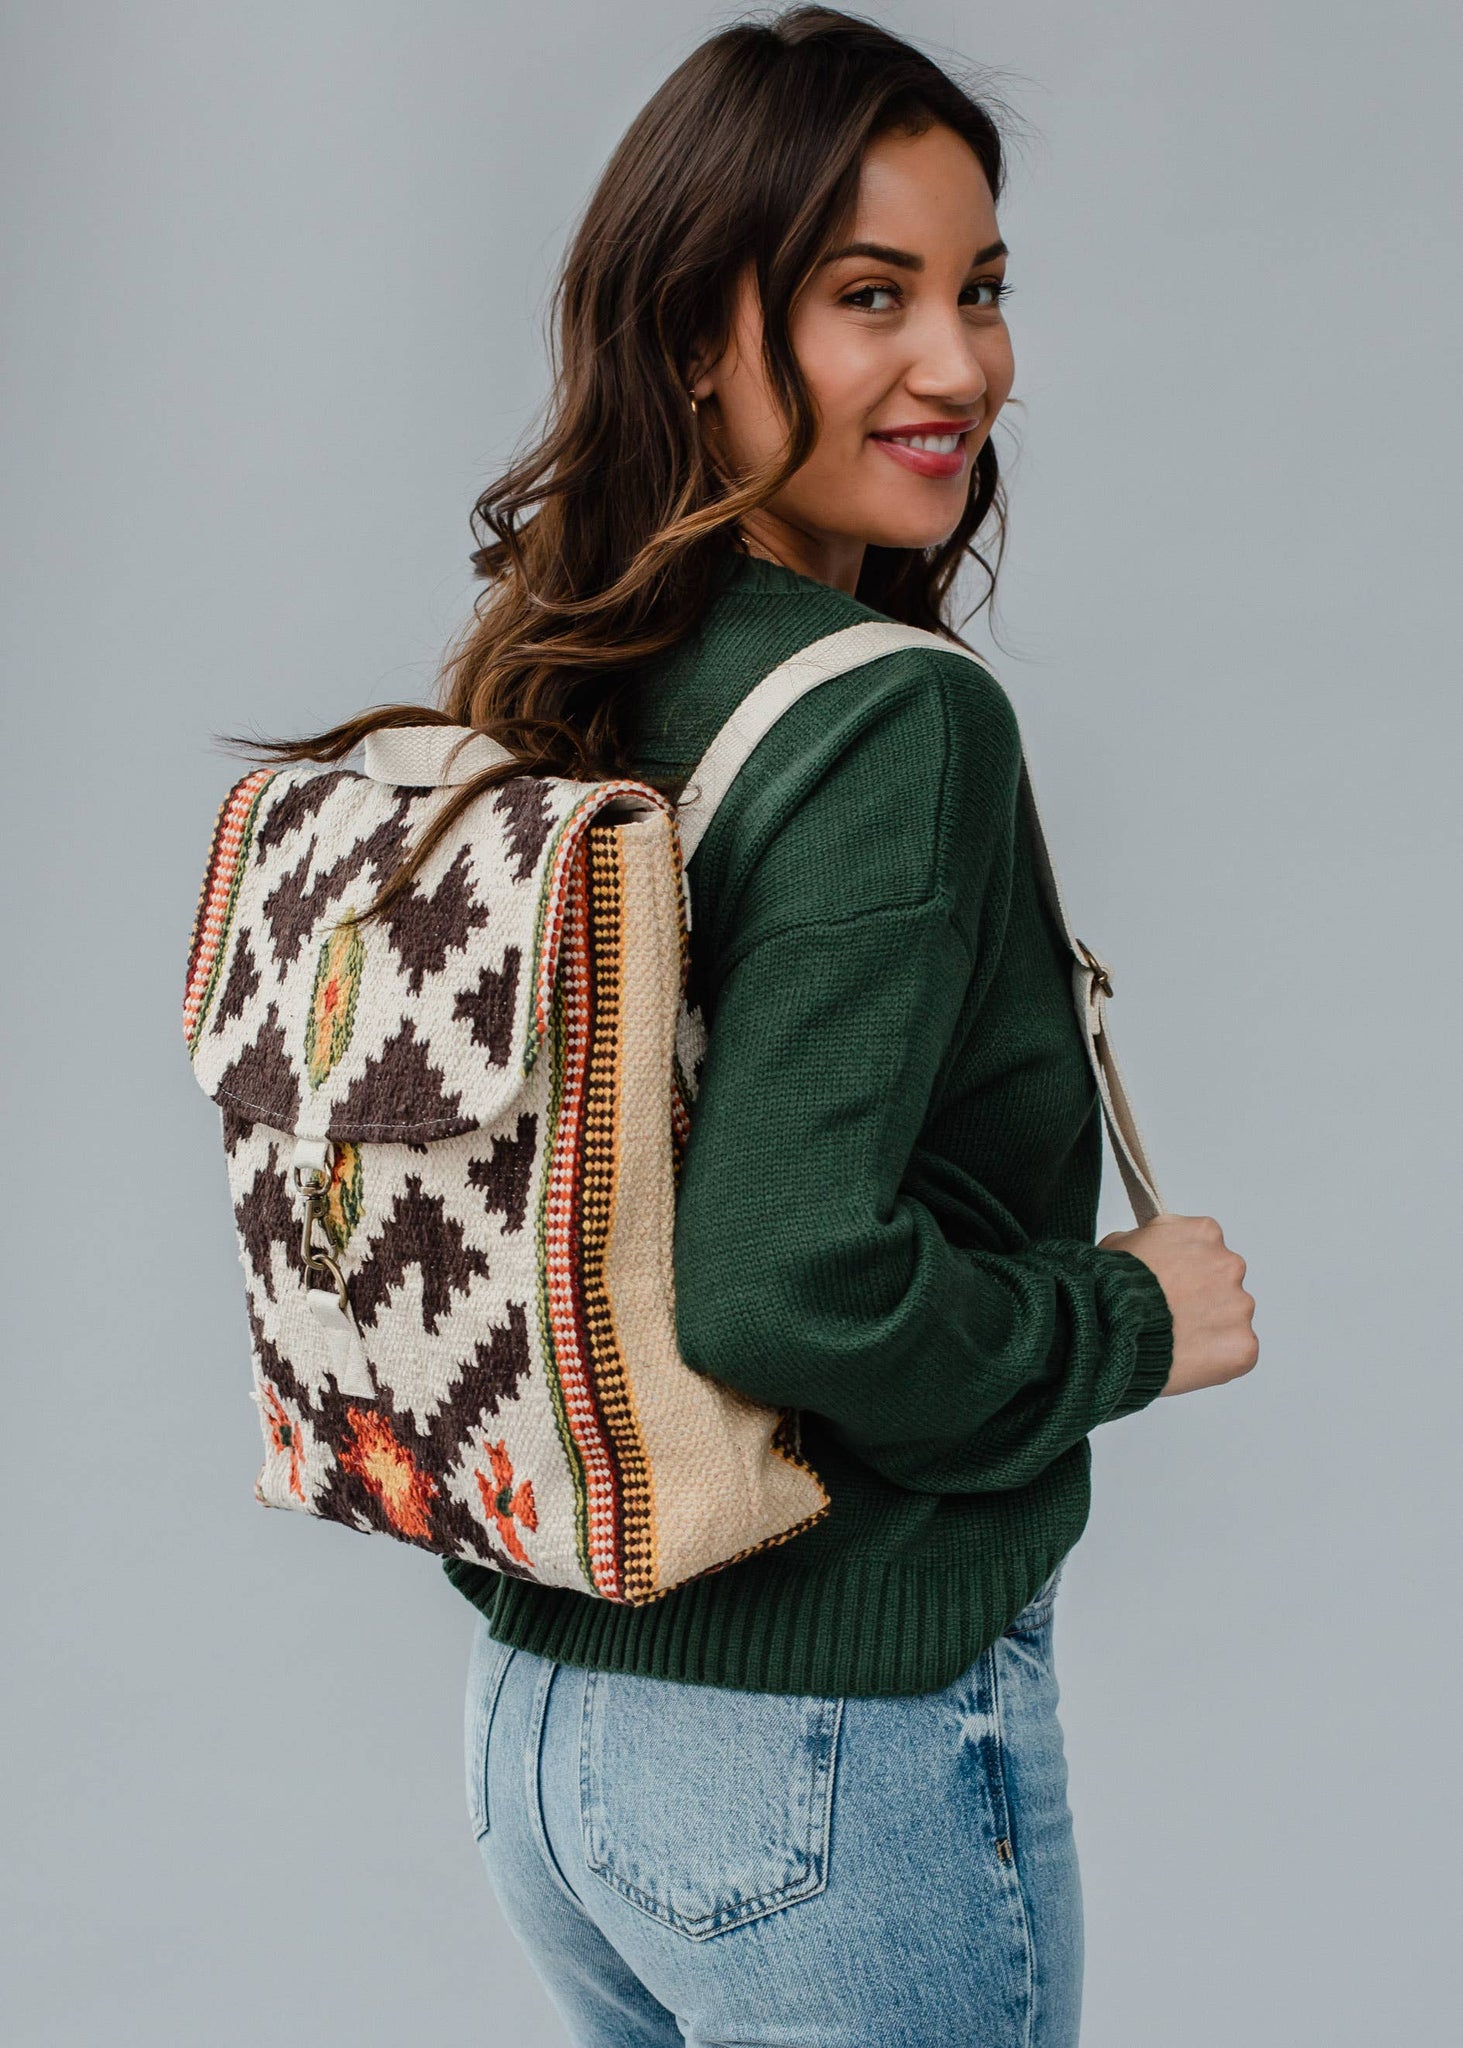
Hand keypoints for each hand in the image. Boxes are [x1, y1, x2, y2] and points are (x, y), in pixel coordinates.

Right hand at [1098, 1214, 1258, 1396]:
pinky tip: (1185, 1358)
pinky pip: (1236, 1353)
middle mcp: (1230, 1265)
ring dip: (1209, 1329)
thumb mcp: (1119, 1243)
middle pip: (1222, 1283)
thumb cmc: (1112, 1287)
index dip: (1183, 1269)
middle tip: (1169, 1314)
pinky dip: (1215, 1358)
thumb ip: (1148, 1241)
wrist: (1114, 1327)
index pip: (1204, 1247)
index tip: (1168, 1283)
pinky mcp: (1244, 1345)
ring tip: (1173, 1340)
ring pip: (1231, 1319)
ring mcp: (1240, 1307)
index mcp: (1204, 1233)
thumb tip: (1151, 1251)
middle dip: (1201, 1298)